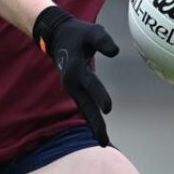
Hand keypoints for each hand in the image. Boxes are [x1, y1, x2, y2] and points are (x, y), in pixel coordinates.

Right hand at [33, 5, 118, 145]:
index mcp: (75, 69)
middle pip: (86, 106)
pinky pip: (85, 106)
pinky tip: (98, 129)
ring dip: (93, 124)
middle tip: (103, 142)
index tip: (108, 109)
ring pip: (85, 109)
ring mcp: (72, 87)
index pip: (91, 84)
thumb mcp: (92, 31)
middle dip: (95, 123)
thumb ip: (103, 40)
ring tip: (103, 141)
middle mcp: (72, 82)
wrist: (58, 36)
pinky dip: (91, 117)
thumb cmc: (79, 33)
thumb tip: (115, 52)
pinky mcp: (75, 89)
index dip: (99, 95)